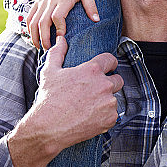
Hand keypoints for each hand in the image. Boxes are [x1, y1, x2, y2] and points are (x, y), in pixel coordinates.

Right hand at [8, 36, 123, 166]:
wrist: (48, 127)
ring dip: (105, 101)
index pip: (111, 60)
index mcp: (92, 70)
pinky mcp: (110, 118)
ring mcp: (109, 102)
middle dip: (109, 83)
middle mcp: (104, 84)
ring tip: (89, 106)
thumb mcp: (50, 72)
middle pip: (118, 79)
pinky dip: (104, 116)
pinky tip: (90, 117)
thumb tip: (61, 39)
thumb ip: (58, 52)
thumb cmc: (48, 98)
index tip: (107, 68)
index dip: (109, 63)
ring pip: (114, 98)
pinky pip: (112, 114)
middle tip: (96, 90)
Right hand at [27, 0, 98, 49]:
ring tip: (40, 47)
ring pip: (33, 21)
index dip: (59, 28)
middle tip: (49, 49)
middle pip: (43, 22)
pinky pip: (29, 17)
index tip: (62, 38)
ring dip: (35, 36)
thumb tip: (96, 20)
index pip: (57, 16)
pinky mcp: (36, 3)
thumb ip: (91, 5)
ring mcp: (41, 2)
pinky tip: (33, 37)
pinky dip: (29, 29)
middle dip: (44, 38)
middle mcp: (50, 1)